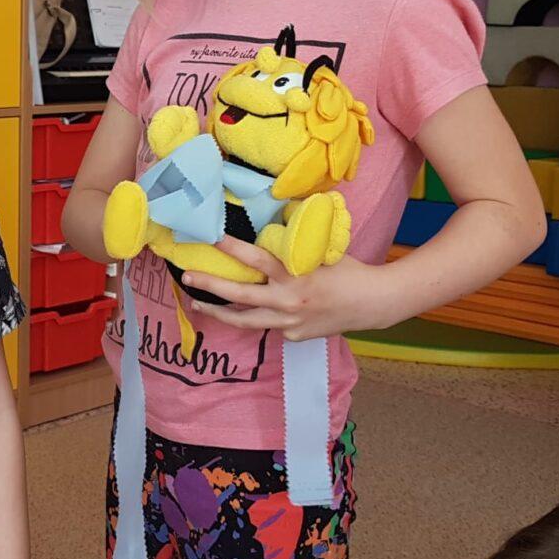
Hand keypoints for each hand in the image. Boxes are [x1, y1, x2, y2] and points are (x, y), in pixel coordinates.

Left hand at [181, 237, 402, 340]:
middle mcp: (288, 301)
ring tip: (196, 302)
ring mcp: (289, 323)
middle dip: (210, 285)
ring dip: (219, 312)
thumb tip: (270, 222)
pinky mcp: (293, 336)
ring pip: (246, 320)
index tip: (212, 237)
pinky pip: (268, 325)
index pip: (257, 259)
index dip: (233, 248)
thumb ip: (292, 245)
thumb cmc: (347, 270)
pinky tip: (249, 310)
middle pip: (240, 296)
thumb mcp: (319, 251)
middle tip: (187, 277)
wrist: (371, 304)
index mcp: (295, 275)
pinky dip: (257, 316)